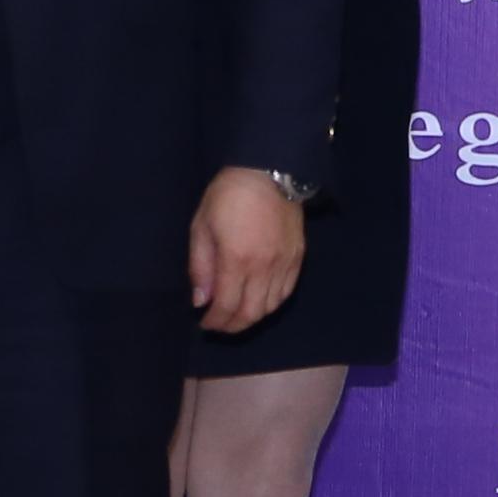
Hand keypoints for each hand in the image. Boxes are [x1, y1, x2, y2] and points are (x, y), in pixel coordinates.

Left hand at [192, 168, 308, 335]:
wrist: (269, 170)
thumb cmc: (228, 195)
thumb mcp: (202, 226)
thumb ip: (200, 266)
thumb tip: (201, 300)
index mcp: (236, 259)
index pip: (226, 306)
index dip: (214, 321)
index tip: (204, 324)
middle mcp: (263, 268)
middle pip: (250, 313)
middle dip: (232, 326)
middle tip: (219, 325)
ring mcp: (284, 263)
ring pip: (270, 307)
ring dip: (252, 317)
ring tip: (237, 314)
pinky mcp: (298, 257)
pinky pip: (286, 292)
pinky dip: (272, 303)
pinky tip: (259, 300)